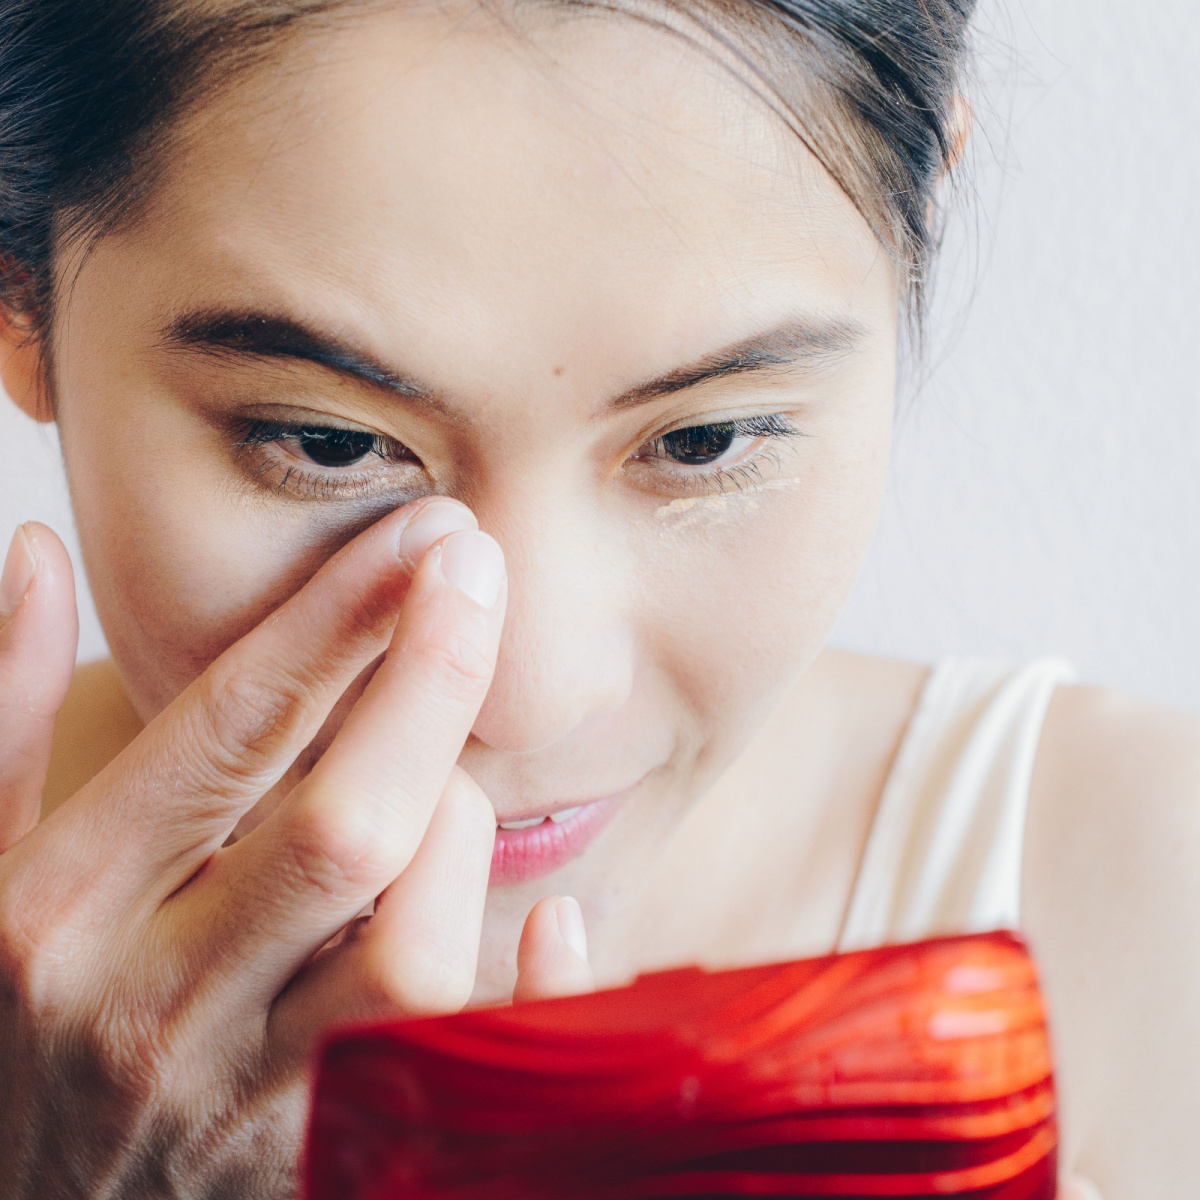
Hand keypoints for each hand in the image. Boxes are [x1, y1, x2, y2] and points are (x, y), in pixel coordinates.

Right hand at [0, 505, 585, 1198]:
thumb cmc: (5, 1026)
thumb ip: (1, 712)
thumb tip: (39, 552)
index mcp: (62, 909)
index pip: (233, 728)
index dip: (341, 615)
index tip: (427, 535)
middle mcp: (154, 1005)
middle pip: (345, 825)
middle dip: (431, 681)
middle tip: (477, 574)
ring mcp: (246, 1102)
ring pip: (412, 952)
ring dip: (457, 834)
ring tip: (443, 784)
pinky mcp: (319, 1170)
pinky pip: (467, 1075)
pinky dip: (536, 993)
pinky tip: (555, 918)